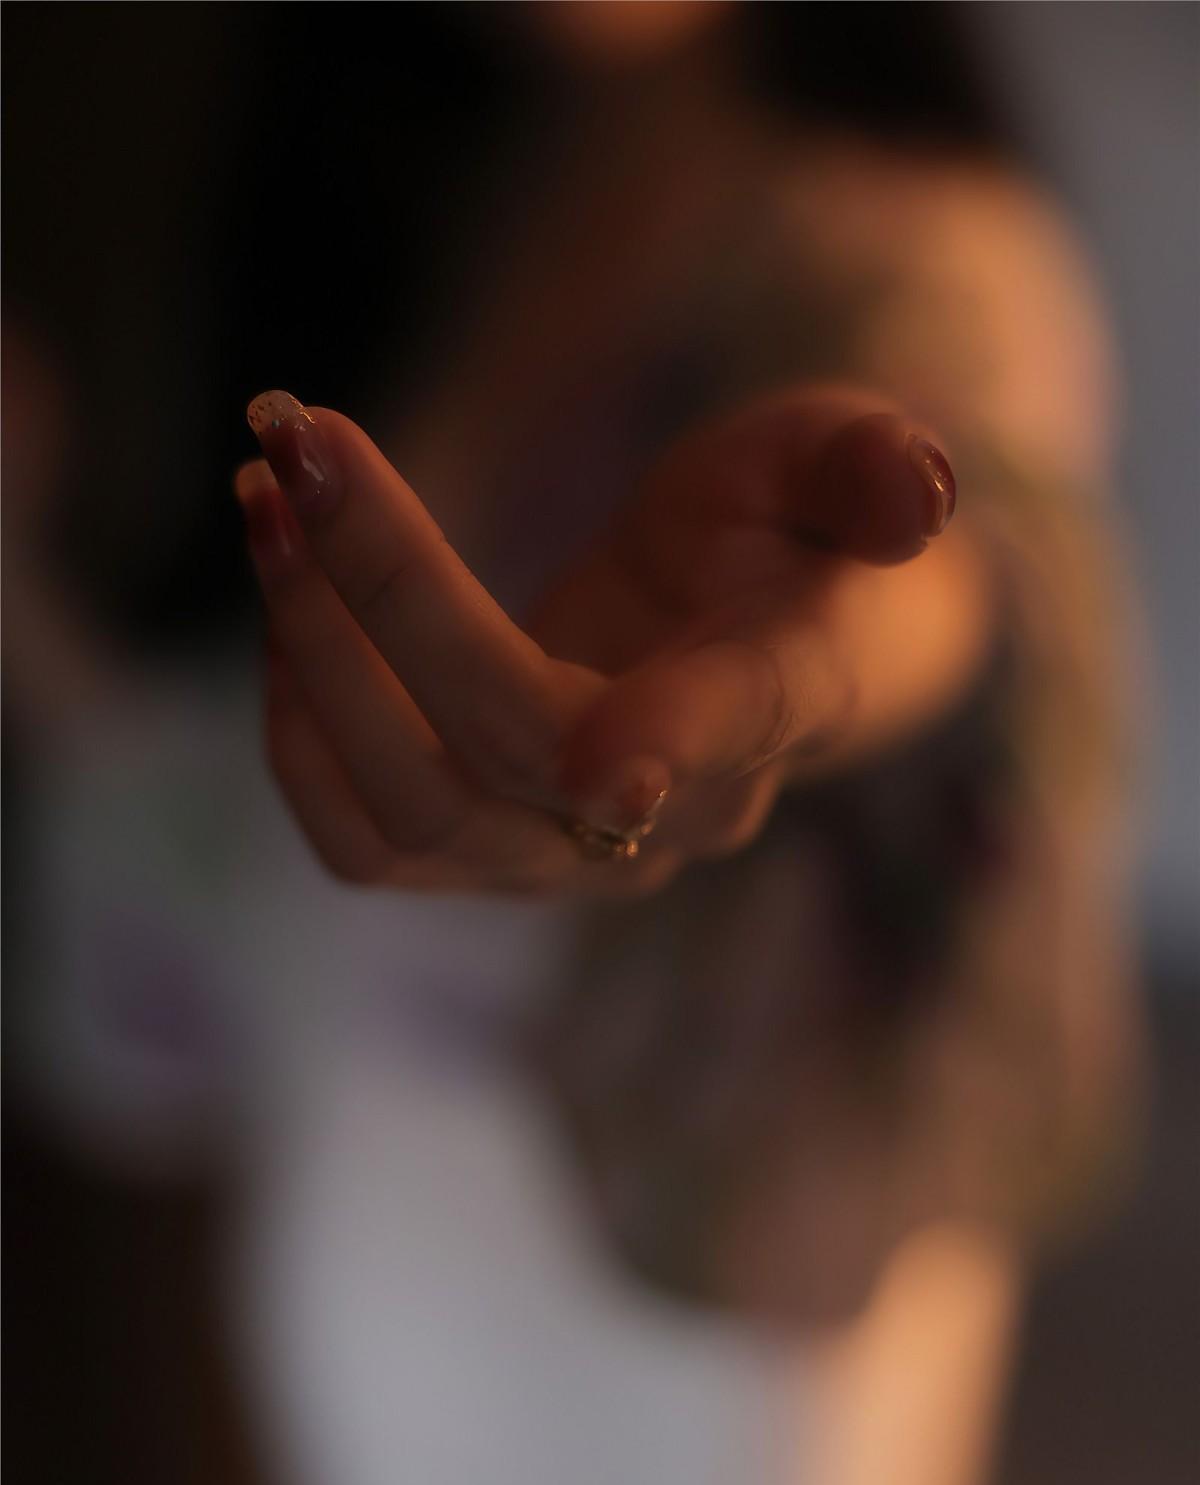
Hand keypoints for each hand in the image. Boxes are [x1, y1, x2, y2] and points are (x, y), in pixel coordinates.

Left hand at [238, 385, 980, 897]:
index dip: (669, 748)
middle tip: (297, 444)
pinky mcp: (482, 859)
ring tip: (270, 505)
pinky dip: (298, 730)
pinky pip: (362, 843)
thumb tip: (921, 488)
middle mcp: (671, 815)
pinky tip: (290, 603)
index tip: (601, 768)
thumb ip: (864, 469)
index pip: (734, 729)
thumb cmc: (788, 544)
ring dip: (315, 660)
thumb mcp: (830, 469)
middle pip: (510, 745)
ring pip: (412, 814)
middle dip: (386, 590)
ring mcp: (566, 858)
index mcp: (778, 700)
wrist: (738, 647)